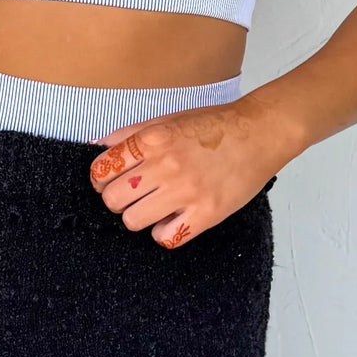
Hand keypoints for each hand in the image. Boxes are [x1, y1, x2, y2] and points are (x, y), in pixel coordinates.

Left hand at [87, 99, 284, 247]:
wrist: (259, 133)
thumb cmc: (214, 125)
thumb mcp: (167, 118)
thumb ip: (130, 133)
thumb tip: (97, 148)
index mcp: (153, 140)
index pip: (102, 170)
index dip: (100, 179)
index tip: (110, 181)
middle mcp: (166, 165)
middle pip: (112, 199)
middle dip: (117, 199)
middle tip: (134, 195)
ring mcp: (186, 191)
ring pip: (133, 221)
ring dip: (139, 216)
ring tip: (154, 207)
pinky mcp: (206, 213)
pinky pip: (166, 238)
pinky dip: (164, 232)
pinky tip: (173, 219)